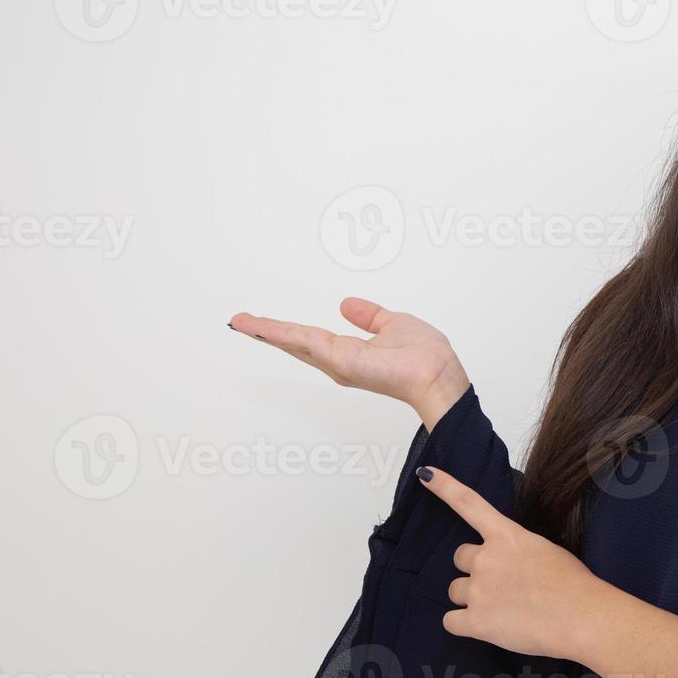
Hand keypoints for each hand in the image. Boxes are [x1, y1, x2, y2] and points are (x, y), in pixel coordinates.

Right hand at [228, 297, 470, 428]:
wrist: (437, 373)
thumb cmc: (424, 356)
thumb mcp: (392, 324)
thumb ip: (369, 316)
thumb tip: (346, 304)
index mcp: (349, 354)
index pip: (310, 339)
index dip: (286, 331)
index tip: (262, 322)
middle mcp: (338, 362)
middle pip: (294, 344)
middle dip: (266, 333)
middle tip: (240, 321)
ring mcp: (337, 363)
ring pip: (293, 342)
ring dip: (266, 331)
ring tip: (240, 321)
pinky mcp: (340, 360)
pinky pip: (304, 341)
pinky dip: (281, 333)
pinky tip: (261, 326)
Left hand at [416, 464, 605, 662]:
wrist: (580, 616)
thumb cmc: (573, 585)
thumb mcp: (545, 551)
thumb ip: (517, 551)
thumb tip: (510, 566)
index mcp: (507, 536)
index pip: (469, 503)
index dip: (444, 487)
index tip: (426, 474)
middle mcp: (487, 558)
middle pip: (460, 557)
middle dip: (474, 569)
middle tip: (499, 584)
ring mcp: (479, 590)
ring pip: (455, 591)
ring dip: (471, 598)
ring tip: (501, 609)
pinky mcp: (476, 621)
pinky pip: (451, 621)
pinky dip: (464, 624)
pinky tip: (488, 626)